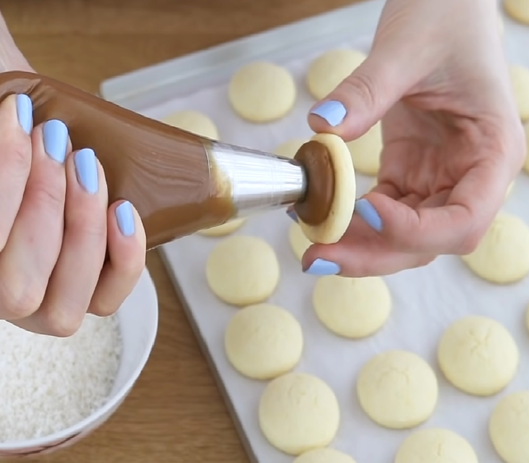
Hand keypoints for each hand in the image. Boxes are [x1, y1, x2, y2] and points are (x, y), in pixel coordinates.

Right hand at [0, 7, 145, 334]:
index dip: (8, 175)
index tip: (18, 118)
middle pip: (18, 289)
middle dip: (51, 205)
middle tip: (55, 141)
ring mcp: (14, 289)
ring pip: (61, 308)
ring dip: (87, 231)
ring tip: (85, 165)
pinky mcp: (61, 281)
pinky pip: (101, 300)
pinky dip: (123, 260)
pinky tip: (122, 209)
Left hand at [303, 0, 524, 276]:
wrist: (443, 5)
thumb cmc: (445, 17)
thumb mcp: (407, 48)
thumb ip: (367, 90)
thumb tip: (324, 125)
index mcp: (491, 150)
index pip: (464, 218)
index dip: (417, 230)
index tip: (366, 210)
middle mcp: (469, 174)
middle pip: (429, 240)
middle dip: (376, 254)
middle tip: (319, 257)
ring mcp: (438, 177)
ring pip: (404, 234)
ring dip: (360, 245)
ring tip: (312, 246)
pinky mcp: (409, 171)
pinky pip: (382, 210)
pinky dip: (352, 220)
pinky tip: (319, 215)